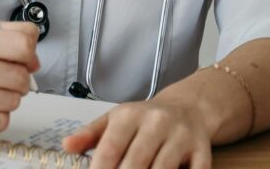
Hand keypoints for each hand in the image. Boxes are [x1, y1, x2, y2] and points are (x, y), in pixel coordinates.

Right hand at [0, 22, 38, 136]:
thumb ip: (12, 36)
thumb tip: (35, 60)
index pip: (22, 45)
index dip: (29, 53)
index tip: (25, 58)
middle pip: (20, 77)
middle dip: (20, 78)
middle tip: (6, 77)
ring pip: (13, 101)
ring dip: (8, 97)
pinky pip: (2, 121)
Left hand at [62, 97, 211, 168]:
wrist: (188, 107)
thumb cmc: (145, 119)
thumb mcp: (115, 119)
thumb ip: (90, 134)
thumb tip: (66, 146)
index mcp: (130, 115)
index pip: (110, 149)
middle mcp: (156, 122)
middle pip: (135, 164)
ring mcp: (181, 137)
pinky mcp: (203, 152)